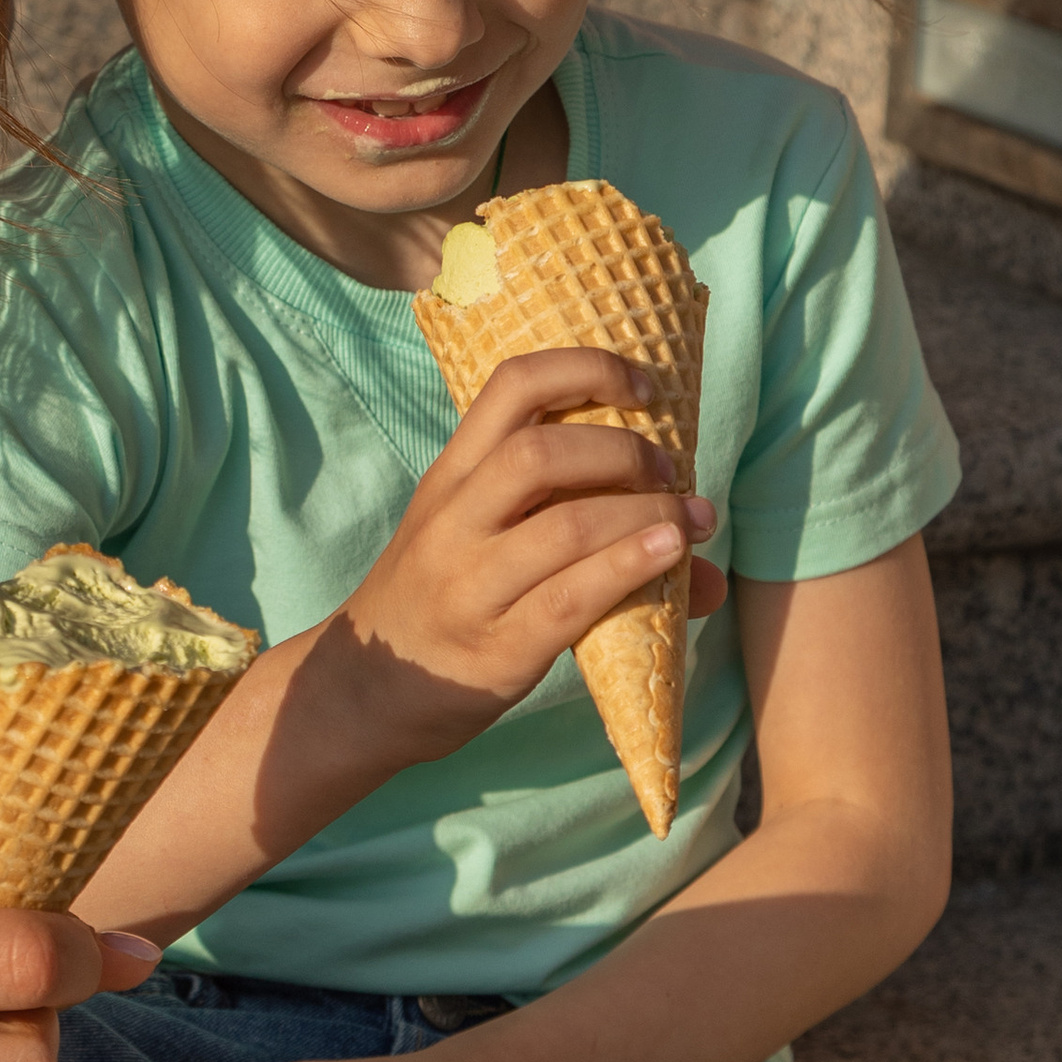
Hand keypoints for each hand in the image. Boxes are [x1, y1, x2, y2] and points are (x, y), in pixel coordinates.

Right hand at [336, 346, 721, 767]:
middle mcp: (454, 521)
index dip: (586, 370)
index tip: (644, 387)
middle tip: (670, 472)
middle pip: (539, 452)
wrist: (363, 692)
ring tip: (690, 520)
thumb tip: (698, 555)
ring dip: (645, 513)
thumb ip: (563, 525)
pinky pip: (570, 599)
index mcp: (451, 477)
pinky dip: (629, 568)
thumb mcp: (473, 543)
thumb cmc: (437, 605)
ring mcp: (469, 584)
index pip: (511, 387)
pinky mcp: (496, 646)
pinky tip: (670, 556)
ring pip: (564, 526)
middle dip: (623, 450)